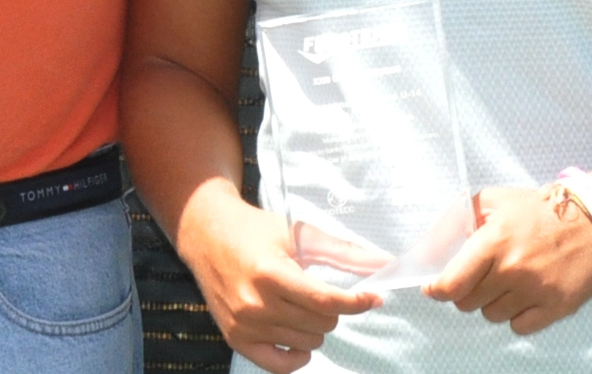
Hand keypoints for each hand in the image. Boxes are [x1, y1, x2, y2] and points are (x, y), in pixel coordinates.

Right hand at [176, 184, 379, 372]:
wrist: (205, 235)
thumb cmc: (254, 230)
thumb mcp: (297, 233)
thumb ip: (343, 251)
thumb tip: (385, 264)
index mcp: (269, 274)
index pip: (325, 301)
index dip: (356, 302)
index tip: (373, 297)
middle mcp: (255, 304)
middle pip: (321, 325)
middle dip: (331, 309)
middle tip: (317, 289)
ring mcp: (244, 326)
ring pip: (308, 345)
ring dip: (314, 327)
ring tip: (298, 304)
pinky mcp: (236, 340)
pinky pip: (281, 366)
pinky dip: (297, 355)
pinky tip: (295, 335)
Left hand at [423, 184, 591, 331]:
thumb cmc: (540, 210)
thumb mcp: (495, 200)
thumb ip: (464, 218)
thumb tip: (442, 243)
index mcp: (494, 241)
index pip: (453, 283)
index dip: (438, 290)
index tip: (433, 289)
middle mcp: (513, 270)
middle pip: (469, 302)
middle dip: (466, 291)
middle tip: (477, 278)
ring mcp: (536, 292)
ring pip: (493, 315)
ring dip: (492, 303)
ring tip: (505, 282)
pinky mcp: (557, 308)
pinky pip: (520, 327)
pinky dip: (515, 316)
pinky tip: (522, 297)